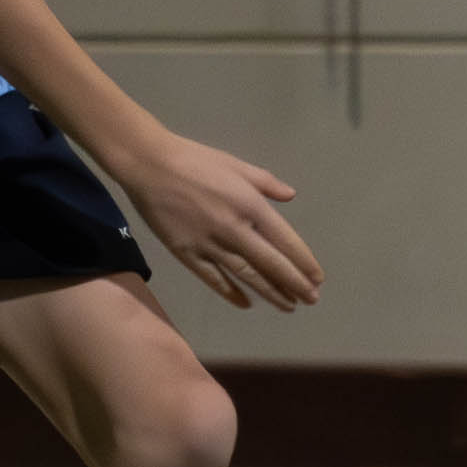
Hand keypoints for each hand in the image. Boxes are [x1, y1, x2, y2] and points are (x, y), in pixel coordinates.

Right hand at [124, 131, 322, 312]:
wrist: (149, 164)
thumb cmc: (196, 160)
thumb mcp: (237, 165)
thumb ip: (266, 183)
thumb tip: (291, 196)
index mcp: (250, 205)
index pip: (285, 241)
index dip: (303, 262)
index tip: (317, 278)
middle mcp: (234, 228)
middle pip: (270, 264)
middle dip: (294, 284)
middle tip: (312, 299)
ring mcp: (209, 243)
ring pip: (246, 275)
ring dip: (270, 292)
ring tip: (289, 306)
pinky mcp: (186, 253)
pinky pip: (213, 279)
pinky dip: (231, 293)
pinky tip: (246, 303)